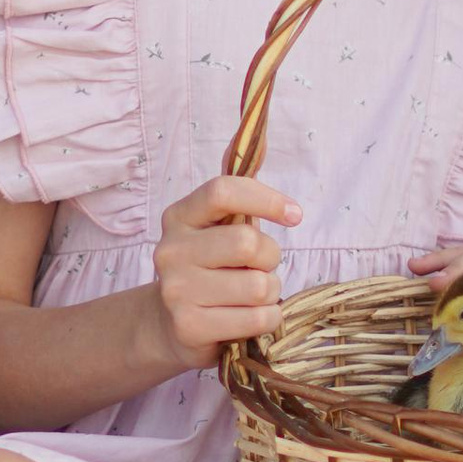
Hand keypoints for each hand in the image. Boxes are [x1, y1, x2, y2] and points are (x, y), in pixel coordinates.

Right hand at [149, 172, 304, 366]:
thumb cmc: (208, 269)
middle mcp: (171, 250)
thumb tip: (261, 136)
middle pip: (248, 242)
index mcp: (180, 217)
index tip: (294, 215)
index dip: (266, 199)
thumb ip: (238, 196)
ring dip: (271, 292)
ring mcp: (177, 290)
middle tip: (262, 267)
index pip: (223, 191)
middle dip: (271, 257)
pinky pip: (258, 318)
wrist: (168, 326)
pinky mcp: (190, 326)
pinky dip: (268, 319)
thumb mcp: (217, 229)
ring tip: (252, 296)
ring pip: (260, 285)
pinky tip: (250, 318)